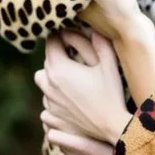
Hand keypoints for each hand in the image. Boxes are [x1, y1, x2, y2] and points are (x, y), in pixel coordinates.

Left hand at [34, 29, 131, 144]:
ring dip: (53, 73)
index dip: (60, 34)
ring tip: (71, 73)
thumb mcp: (110, 64)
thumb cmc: (112, 94)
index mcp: (60, 68)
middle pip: (47, 60)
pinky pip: (46, 97)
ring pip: (42, 79)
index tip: (69, 33)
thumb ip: (101, 42)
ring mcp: (49, 101)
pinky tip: (70, 93)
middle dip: (58, 53)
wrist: (110, 128)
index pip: (51, 42)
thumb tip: (95, 27)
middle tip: (76, 52)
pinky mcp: (53, 115)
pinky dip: (54, 92)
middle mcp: (49, 84)